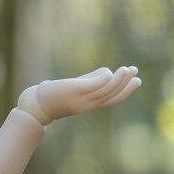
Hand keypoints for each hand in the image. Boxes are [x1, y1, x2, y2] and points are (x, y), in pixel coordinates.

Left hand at [18, 66, 140, 124]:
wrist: (36, 105)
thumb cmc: (54, 95)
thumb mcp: (76, 87)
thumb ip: (91, 80)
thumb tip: (107, 72)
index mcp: (90, 104)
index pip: (112, 99)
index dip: (126, 91)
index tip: (138, 80)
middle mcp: (88, 104)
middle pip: (112, 95)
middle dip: (126, 84)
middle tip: (135, 71)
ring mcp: (82, 98)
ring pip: (105, 90)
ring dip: (119, 80)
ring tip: (128, 69)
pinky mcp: (75, 90)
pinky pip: (93, 85)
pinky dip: (103, 78)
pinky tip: (110, 71)